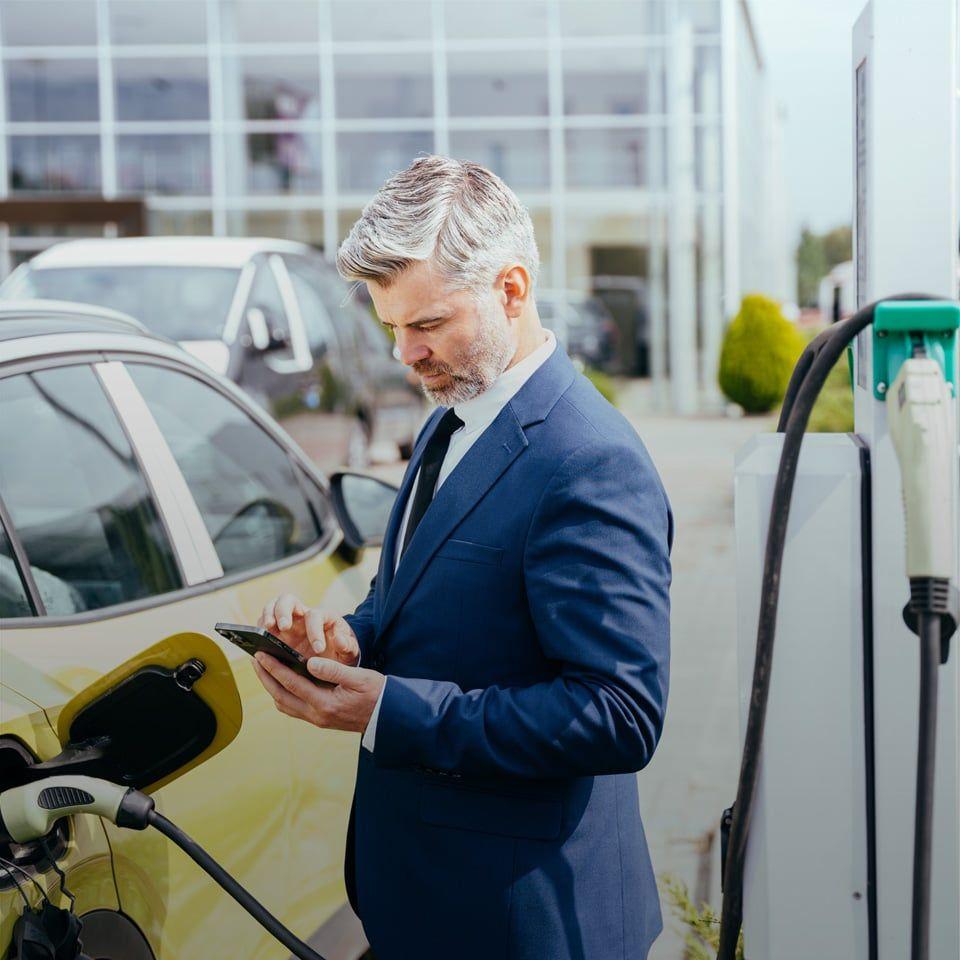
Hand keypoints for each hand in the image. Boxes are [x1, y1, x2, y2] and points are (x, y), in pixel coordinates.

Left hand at [252, 652, 384, 733]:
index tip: (261, 655)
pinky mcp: (320, 719)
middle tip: (255, 660)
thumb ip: (334, 670)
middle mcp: (317, 715)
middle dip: (265, 677)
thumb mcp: (359, 678)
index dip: (274, 668)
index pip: (292, 683)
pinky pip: (293, 707)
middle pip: (281, 696)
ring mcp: (317, 719)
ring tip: (264, 669)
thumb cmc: (377, 694)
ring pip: (284, 704)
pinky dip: (282, 694)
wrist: (388, 717)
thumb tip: (309, 662)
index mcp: (325, 704)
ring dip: (271, 686)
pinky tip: (282, 682)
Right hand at [258, 593, 359, 665]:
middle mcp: (302, 614)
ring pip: (272, 608)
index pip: (315, 616)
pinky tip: (259, 643)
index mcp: (322, 616)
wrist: (333, 658)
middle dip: (283, 611)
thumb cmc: (341, 652)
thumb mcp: (350, 652)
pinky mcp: (275, 633)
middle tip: (283, 627)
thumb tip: (339, 640)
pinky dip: (259, 630)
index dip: (315, 631)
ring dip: (267, 616)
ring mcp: (287, 622)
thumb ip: (348, 646)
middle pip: (287, 600)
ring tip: (265, 631)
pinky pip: (263, 625)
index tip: (318, 649)